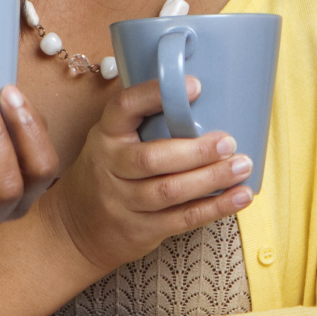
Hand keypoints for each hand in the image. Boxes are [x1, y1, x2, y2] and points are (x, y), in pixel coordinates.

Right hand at [43, 76, 253, 274]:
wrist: (75, 228)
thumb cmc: (107, 172)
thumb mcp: (112, 140)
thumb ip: (144, 120)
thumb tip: (201, 93)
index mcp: (106, 134)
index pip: (125, 107)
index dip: (156, 94)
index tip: (196, 86)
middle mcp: (110, 167)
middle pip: (152, 159)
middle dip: (195, 151)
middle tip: (228, 142)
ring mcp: (123, 202)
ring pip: (170, 191)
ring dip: (211, 179)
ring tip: (242, 166)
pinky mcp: (140, 229)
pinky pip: (182, 218)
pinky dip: (215, 208)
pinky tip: (239, 197)